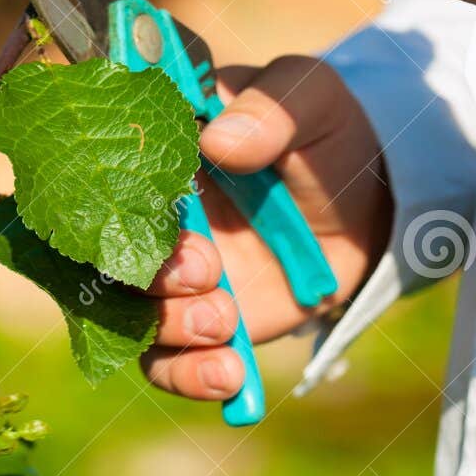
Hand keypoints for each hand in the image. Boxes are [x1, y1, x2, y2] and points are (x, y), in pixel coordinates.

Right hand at [140, 55, 390, 403]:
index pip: (110, 169)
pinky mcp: (198, 319)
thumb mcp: (311, 99)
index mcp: (163, 145)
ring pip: (130, 313)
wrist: (366, 201)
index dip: (122, 196)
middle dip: (152, 272)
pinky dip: (188, 375)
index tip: (165, 211)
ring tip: (226, 320)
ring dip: (170, 326)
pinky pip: (167, 362)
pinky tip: (229, 375)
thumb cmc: (324, 134)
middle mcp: (152, 212)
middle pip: (109, 252)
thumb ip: (272, 109)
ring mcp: (171, 271)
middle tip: (207, 270)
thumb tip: (218, 139)